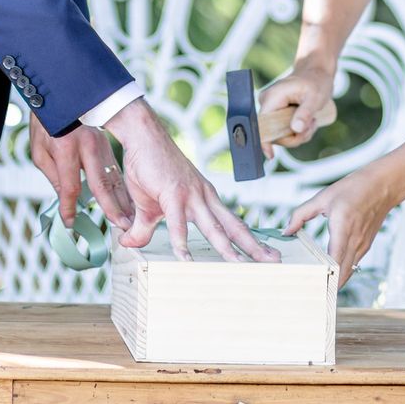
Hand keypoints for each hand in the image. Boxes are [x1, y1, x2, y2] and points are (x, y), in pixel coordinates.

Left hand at [30, 113, 132, 229]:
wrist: (63, 96)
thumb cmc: (48, 123)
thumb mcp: (39, 152)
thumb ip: (53, 177)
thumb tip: (65, 199)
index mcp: (67, 149)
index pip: (70, 186)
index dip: (69, 208)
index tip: (69, 222)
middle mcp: (90, 147)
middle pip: (102, 184)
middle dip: (111, 208)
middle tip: (121, 225)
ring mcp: (103, 146)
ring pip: (114, 178)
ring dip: (124, 199)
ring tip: (130, 217)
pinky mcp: (109, 146)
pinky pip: (117, 171)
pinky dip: (124, 188)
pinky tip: (129, 200)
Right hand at [104, 98, 279, 262]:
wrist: (144, 136)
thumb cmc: (150, 167)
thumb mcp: (148, 206)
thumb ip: (144, 228)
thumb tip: (130, 244)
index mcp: (207, 199)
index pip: (234, 224)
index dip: (251, 240)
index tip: (267, 254)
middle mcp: (205, 198)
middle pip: (235, 227)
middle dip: (254, 247)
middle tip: (274, 262)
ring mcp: (191, 195)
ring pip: (214, 227)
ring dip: (227, 249)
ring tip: (239, 267)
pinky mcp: (172, 193)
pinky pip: (178, 223)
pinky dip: (182, 243)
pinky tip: (186, 260)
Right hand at [259, 67, 334, 158]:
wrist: (316, 73)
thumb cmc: (316, 81)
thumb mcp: (315, 97)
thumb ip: (305, 113)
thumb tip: (295, 129)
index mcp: (272, 98)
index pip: (262, 125)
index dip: (264, 141)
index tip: (270, 155)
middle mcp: (267, 104)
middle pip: (274, 134)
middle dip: (294, 136)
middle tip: (310, 126)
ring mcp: (271, 110)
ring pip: (281, 135)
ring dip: (299, 134)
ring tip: (311, 121)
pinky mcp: (277, 114)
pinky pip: (284, 131)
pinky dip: (297, 132)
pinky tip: (308, 122)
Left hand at [283, 165, 395, 287]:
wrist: (382, 186)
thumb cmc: (352, 189)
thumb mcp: (322, 198)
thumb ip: (300, 215)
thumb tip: (286, 231)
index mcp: (342, 227)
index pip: (334, 260)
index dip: (325, 277)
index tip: (313, 288)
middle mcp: (354, 240)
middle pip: (342, 273)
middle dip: (328, 287)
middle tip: (311, 298)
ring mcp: (362, 245)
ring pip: (348, 272)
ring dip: (335, 283)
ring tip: (318, 292)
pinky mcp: (365, 246)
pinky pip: (352, 265)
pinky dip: (342, 273)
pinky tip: (330, 277)